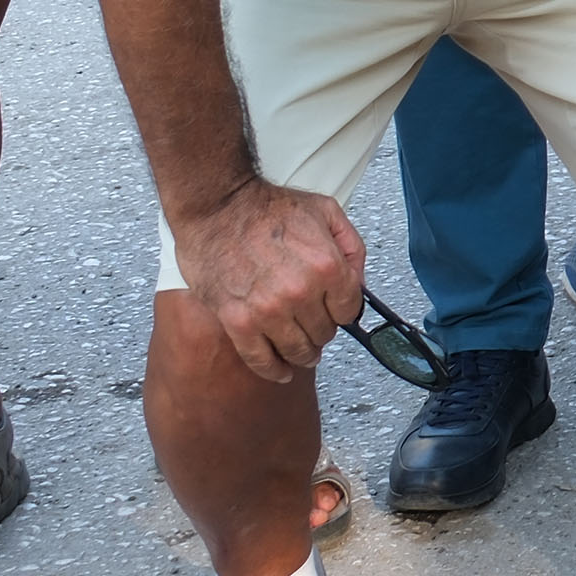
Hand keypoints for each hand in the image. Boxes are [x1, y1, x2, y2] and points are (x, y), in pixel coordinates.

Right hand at [178, 179, 364, 383]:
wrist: (216, 206)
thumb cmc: (265, 207)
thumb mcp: (325, 211)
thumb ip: (351, 247)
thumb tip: (359, 283)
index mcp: (326, 265)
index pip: (349, 310)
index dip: (343, 310)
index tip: (334, 309)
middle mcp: (300, 292)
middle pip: (325, 332)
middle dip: (321, 328)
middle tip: (311, 320)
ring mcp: (268, 310)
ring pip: (298, 351)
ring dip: (303, 352)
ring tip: (301, 348)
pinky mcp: (237, 321)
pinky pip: (260, 360)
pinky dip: (273, 370)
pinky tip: (281, 370)